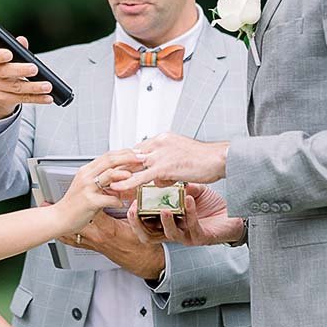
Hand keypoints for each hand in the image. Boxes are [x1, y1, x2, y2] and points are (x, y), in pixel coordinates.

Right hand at [0, 36, 53, 121]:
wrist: (0, 89)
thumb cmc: (7, 66)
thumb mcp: (11, 55)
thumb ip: (17, 47)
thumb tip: (22, 40)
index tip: (9, 54)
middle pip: (4, 72)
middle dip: (21, 70)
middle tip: (35, 69)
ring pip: (16, 87)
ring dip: (34, 87)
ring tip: (47, 86)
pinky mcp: (5, 99)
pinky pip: (23, 98)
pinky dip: (37, 98)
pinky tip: (48, 97)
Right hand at [52, 150, 141, 234]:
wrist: (59, 218)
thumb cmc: (74, 205)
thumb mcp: (88, 187)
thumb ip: (103, 181)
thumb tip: (121, 177)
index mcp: (87, 170)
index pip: (108, 155)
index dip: (124, 152)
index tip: (137, 152)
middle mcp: (86, 176)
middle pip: (110, 160)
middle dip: (129, 157)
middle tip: (142, 158)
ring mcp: (87, 188)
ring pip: (109, 174)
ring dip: (125, 174)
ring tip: (135, 177)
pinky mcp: (89, 201)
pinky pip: (109, 198)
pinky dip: (118, 200)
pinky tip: (121, 203)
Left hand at [55, 209, 165, 278]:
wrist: (142, 262)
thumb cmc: (142, 245)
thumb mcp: (140, 226)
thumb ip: (134, 212)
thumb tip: (132, 199)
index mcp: (108, 229)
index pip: (90, 210)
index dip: (84, 198)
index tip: (81, 186)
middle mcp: (97, 236)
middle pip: (74, 221)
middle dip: (62, 212)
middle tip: (47, 203)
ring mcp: (94, 242)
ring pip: (72, 233)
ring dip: (59, 226)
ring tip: (45, 216)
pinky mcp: (93, 246)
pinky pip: (75, 242)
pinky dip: (65, 236)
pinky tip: (56, 233)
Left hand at [107, 132, 227, 191]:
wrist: (221, 158)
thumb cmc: (206, 159)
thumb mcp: (182, 158)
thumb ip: (167, 166)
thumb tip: (159, 178)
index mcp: (163, 139)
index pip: (138, 149)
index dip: (126, 161)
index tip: (116, 168)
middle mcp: (160, 143)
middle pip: (132, 155)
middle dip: (118, 167)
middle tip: (105, 176)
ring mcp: (161, 154)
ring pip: (133, 165)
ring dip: (119, 174)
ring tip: (106, 183)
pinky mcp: (165, 166)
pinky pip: (142, 176)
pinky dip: (128, 182)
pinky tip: (118, 187)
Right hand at [127, 183, 243, 246]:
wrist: (233, 215)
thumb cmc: (210, 206)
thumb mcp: (190, 192)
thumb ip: (177, 186)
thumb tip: (162, 175)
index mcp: (166, 220)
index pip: (143, 220)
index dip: (132, 212)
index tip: (125, 197)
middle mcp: (173, 230)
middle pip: (147, 234)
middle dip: (138, 223)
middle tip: (133, 208)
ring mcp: (186, 236)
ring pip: (168, 234)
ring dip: (164, 221)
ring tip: (162, 208)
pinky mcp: (201, 237)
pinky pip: (192, 227)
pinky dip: (189, 213)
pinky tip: (189, 200)